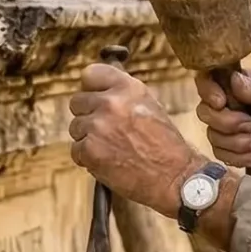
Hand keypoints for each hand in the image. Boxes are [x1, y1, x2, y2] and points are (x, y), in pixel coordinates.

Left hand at [68, 62, 202, 213]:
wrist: (174, 177)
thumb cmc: (165, 145)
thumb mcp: (150, 106)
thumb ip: (123, 94)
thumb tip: (99, 87)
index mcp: (128, 88)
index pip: (90, 74)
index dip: (91, 87)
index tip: (94, 96)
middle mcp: (111, 103)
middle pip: (77, 101)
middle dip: (88, 115)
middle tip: (106, 129)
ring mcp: (98, 126)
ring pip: (76, 127)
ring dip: (88, 138)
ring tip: (112, 148)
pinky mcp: (89, 150)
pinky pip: (76, 150)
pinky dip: (88, 158)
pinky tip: (109, 161)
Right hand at [196, 70, 250, 190]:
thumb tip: (232, 78)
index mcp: (236, 85)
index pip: (207, 81)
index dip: (208, 92)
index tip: (221, 102)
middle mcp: (226, 105)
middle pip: (205, 112)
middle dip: (230, 124)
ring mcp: (225, 127)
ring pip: (213, 136)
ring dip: (240, 143)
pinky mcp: (228, 148)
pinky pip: (221, 154)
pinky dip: (241, 157)